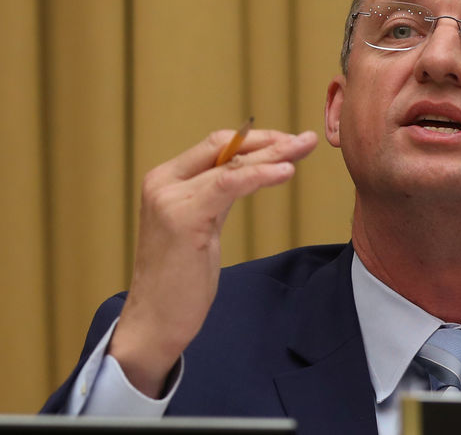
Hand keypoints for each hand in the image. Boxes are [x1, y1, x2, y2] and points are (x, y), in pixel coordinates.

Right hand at [108, 128, 317, 397]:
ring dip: (273, 155)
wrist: (154, 320)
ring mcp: (170, 198)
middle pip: (225, 147)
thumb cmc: (179, 280)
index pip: (216, 145)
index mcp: (165, 179)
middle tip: (307, 140)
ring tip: (303, 148)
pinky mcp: (184, 218)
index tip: (289, 143)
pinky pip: (229, 184)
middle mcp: (164, 182)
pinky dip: (260, 175)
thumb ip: (217, 197)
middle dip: (271, 142)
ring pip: (231, 164)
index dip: (256, 140)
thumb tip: (249, 172)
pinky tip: (285, 171)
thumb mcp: (201, 227)